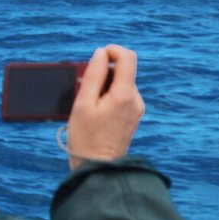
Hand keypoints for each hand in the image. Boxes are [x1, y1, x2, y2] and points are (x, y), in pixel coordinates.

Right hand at [65, 44, 144, 168]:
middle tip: (83, 87)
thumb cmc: (86, 138)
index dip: (112, 50)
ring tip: (87, 103)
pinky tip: (94, 111)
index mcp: (125, 95)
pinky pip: (121, 97)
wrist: (98, 168)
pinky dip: (107, 97)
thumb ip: (93, 75)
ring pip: (121, 84)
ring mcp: (136, 109)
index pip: (128, 57)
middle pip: (122, 71)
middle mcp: (135, 100)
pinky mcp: (132, 117)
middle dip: (103, 72)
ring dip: (103, 86)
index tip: (96, 56)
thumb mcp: (82, 103)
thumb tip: (101, 53)